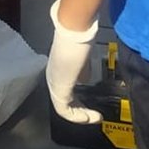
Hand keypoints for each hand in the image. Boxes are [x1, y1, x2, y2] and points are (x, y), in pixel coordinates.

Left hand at [45, 0, 101, 123]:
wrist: (74, 31)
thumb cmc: (78, 39)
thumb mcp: (82, 58)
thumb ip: (82, 69)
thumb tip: (85, 79)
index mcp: (57, 70)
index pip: (64, 92)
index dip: (78, 102)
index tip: (91, 107)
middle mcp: (53, 77)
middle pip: (64, 103)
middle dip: (80, 111)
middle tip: (95, 116)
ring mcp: (54, 83)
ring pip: (64, 109)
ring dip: (81, 116)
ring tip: (96, 118)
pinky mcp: (59, 88)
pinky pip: (66, 110)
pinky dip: (79, 116)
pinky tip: (92, 116)